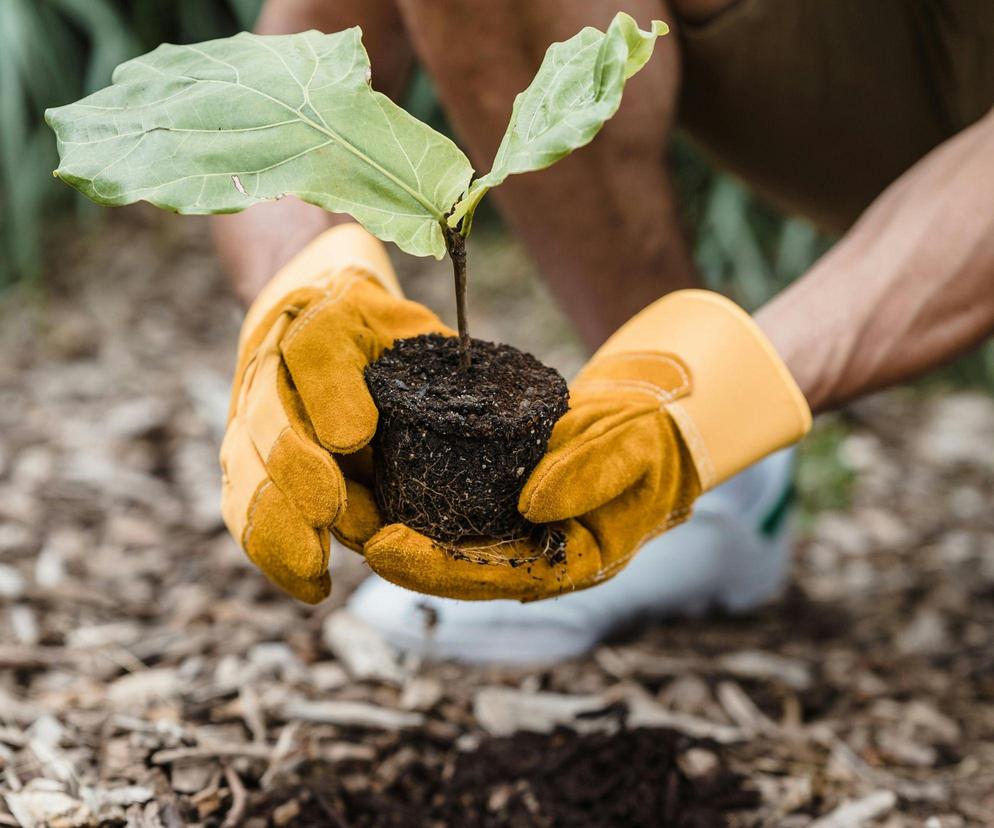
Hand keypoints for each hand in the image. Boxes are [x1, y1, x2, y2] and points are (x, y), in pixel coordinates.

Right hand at [220, 223, 448, 602]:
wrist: (314, 306)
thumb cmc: (374, 328)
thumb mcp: (401, 326)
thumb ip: (404, 367)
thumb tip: (357, 440)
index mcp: (313, 320)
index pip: (315, 344)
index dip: (328, 392)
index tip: (354, 435)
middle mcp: (269, 368)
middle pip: (269, 418)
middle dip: (295, 469)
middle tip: (327, 512)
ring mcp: (249, 417)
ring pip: (248, 470)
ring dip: (276, 520)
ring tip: (313, 569)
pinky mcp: (246, 460)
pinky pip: (245, 507)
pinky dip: (270, 548)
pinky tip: (306, 584)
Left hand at [360, 290, 811, 600]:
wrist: (653, 429)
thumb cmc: (653, 445)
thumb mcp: (636, 451)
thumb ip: (593, 474)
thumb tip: (532, 503)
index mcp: (566, 561)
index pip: (491, 577)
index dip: (434, 569)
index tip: (383, 549)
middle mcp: (530, 554)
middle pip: (451, 566)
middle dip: (394, 551)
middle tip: (340, 523)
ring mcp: (512, 528)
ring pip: (441, 536)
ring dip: (390, 522)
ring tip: (339, 499)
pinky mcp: (496, 496)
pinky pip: (447, 500)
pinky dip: (410, 490)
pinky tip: (371, 472)